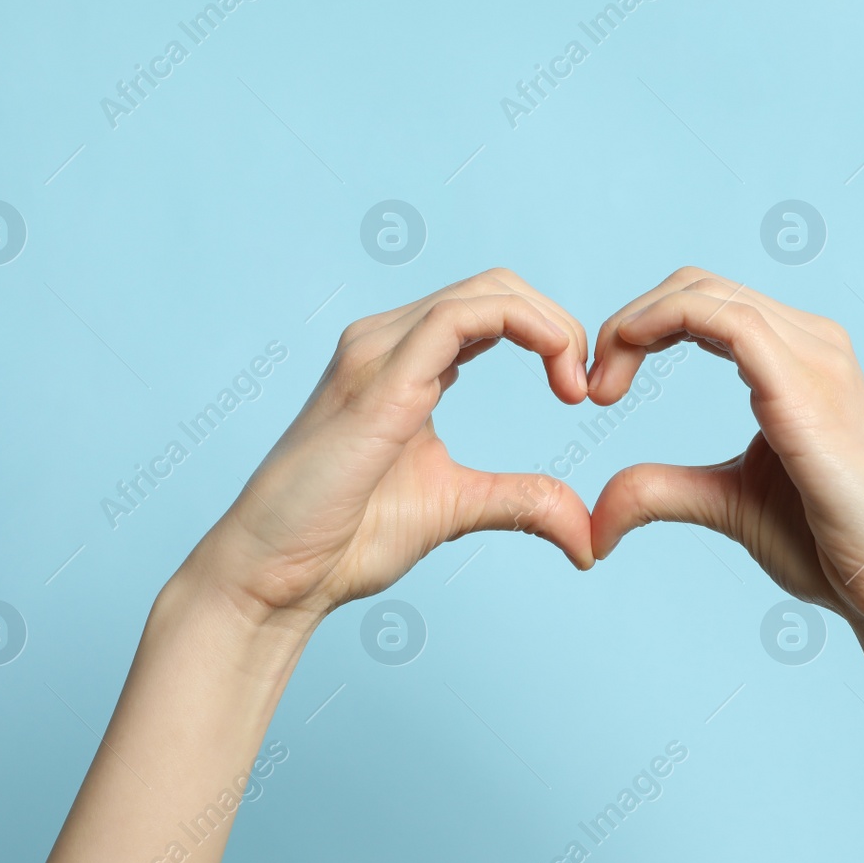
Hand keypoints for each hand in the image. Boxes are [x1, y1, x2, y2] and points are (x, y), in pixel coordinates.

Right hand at [182, 270, 594, 628]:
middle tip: (587, 388)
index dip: (550, 334)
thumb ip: (520, 501)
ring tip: (575, 384)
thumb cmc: (345, 539)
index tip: (582, 393)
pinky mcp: (377, 379)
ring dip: (549, 325)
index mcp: (405, 362)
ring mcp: (376, 352)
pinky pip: (459, 318)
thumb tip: (586, 535)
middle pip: (496, 288)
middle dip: (558, 324)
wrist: (276, 575)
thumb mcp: (457, 508)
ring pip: (484, 292)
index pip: (491, 308)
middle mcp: (387, 341)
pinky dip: (524, 328)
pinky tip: (555, 373)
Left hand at [588, 267, 863, 636]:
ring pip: (705, 293)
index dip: (639, 329)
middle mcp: (810, 343)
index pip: (704, 304)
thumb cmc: (828, 544)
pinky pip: (726, 322)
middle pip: (697, 286)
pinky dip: (660, 325)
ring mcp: (814, 358)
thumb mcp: (723, 503)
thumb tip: (595, 517)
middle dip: (629, 324)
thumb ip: (660, 491)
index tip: (600, 388)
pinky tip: (624, 366)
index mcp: (795, 358)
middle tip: (591, 388)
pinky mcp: (807, 387)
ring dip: (634, 325)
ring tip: (601, 385)